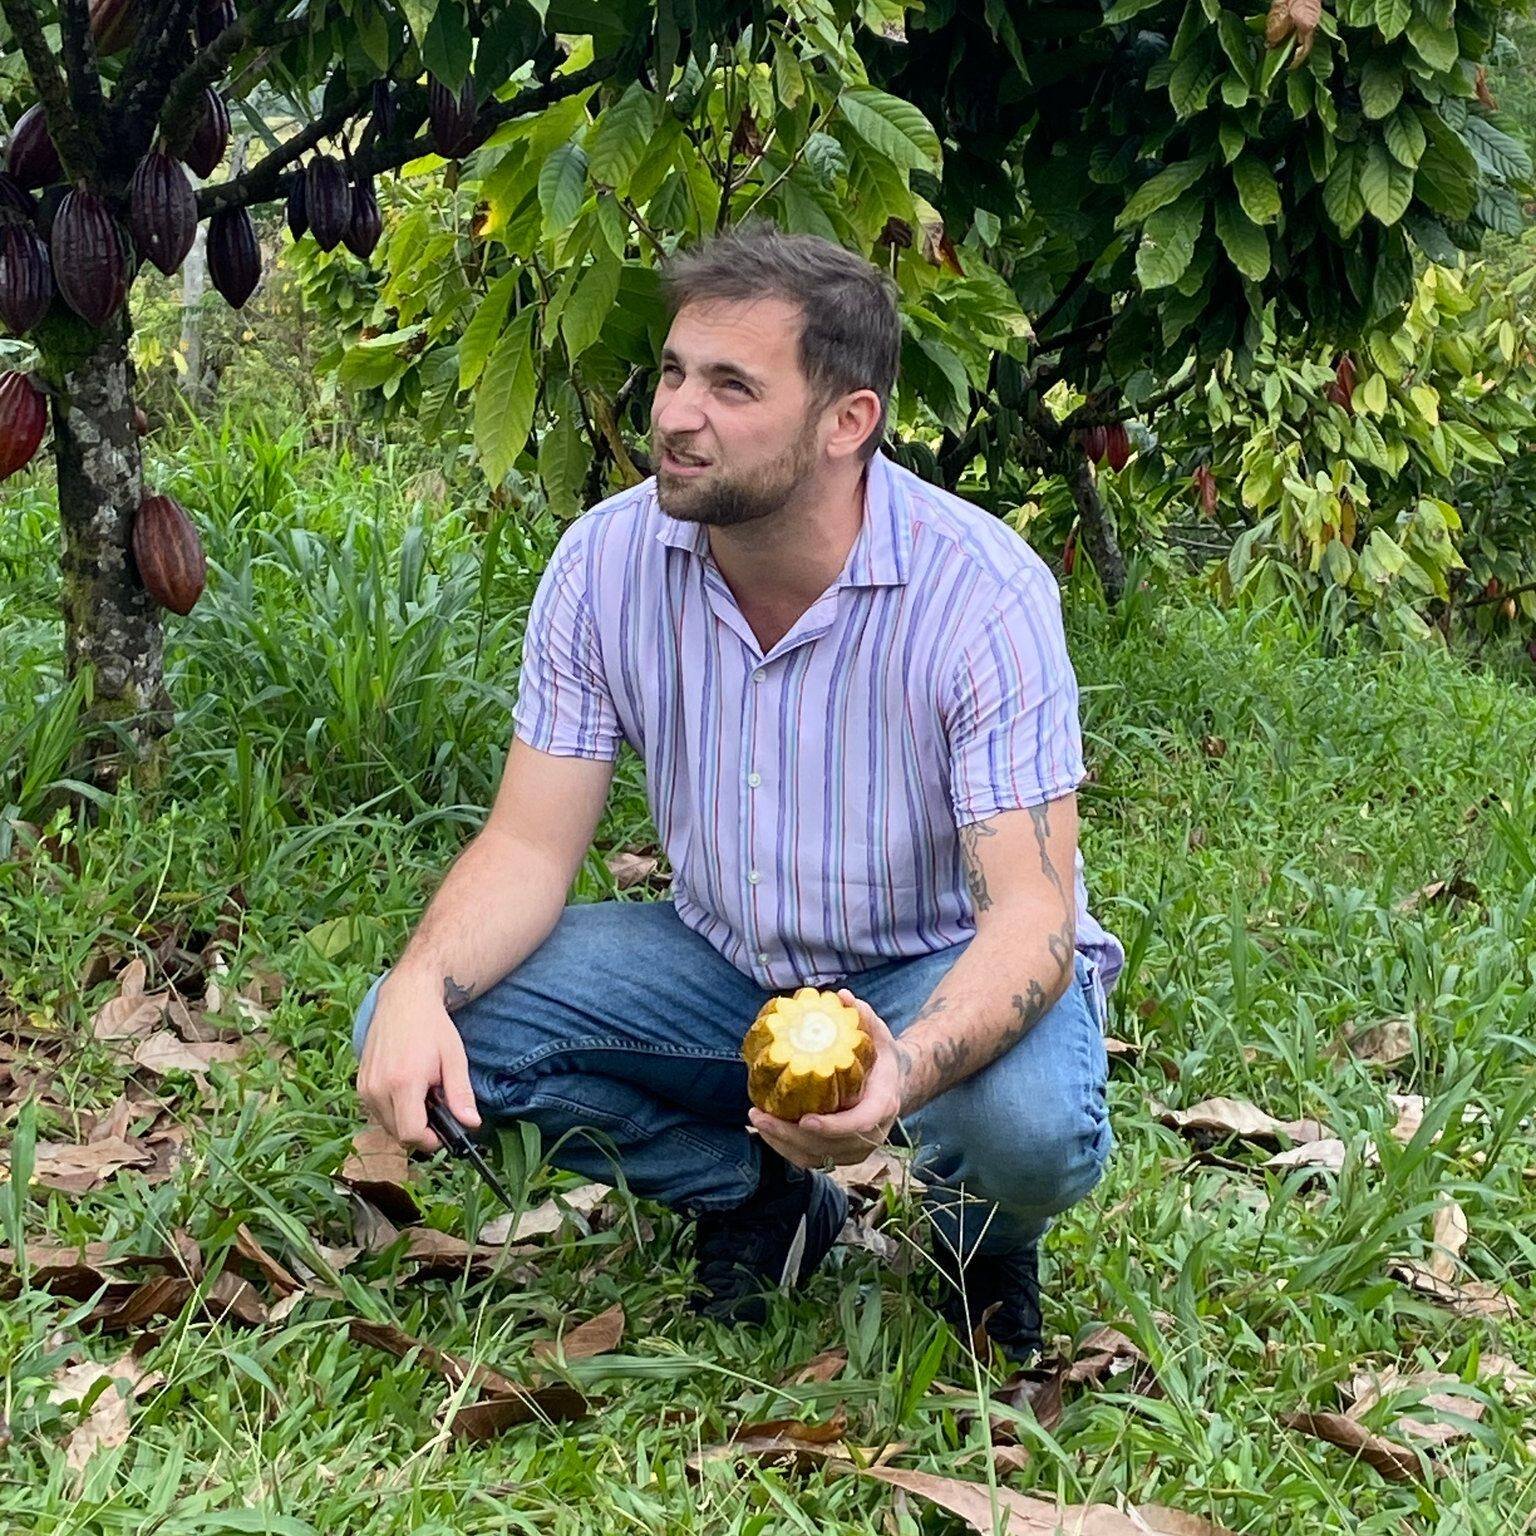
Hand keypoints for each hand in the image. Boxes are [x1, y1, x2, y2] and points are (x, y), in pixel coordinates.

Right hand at [356, 973, 481, 1152]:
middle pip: (398, 1134)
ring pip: (386, 1125)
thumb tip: (472, 1124)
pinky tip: (406, 1088)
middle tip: (436, 1104)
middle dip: (420, 1129)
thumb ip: (461, 1094)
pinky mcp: (359, 1084)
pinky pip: (377, 1112)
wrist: (404, 1000)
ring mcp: (365, 1087)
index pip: (410, 1134)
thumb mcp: (454, 1058)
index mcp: (403, 1082)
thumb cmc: (432, 1027)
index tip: (443, 1130)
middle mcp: (378, 1088)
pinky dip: (393, 1109)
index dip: (430, 1140)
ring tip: (422, 1092)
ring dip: (406, 1119)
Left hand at [748, 990, 901, 1170]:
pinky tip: (766, 1129)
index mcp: (882, 1105)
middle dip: (792, 1136)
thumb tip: (842, 996)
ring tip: (757, 1119)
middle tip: (761, 1115)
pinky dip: (785, 1149)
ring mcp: (856, 1148)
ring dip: (783, 1143)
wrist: (895, 1085)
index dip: (832, 1127)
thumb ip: (863, 1017)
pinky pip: (811, 1159)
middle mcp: (872, 1133)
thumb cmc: (881, 1058)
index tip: (805, 1120)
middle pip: (830, 1146)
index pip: (859, 1124)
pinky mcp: (841, 1154)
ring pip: (817, 1157)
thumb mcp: (879, 1035)